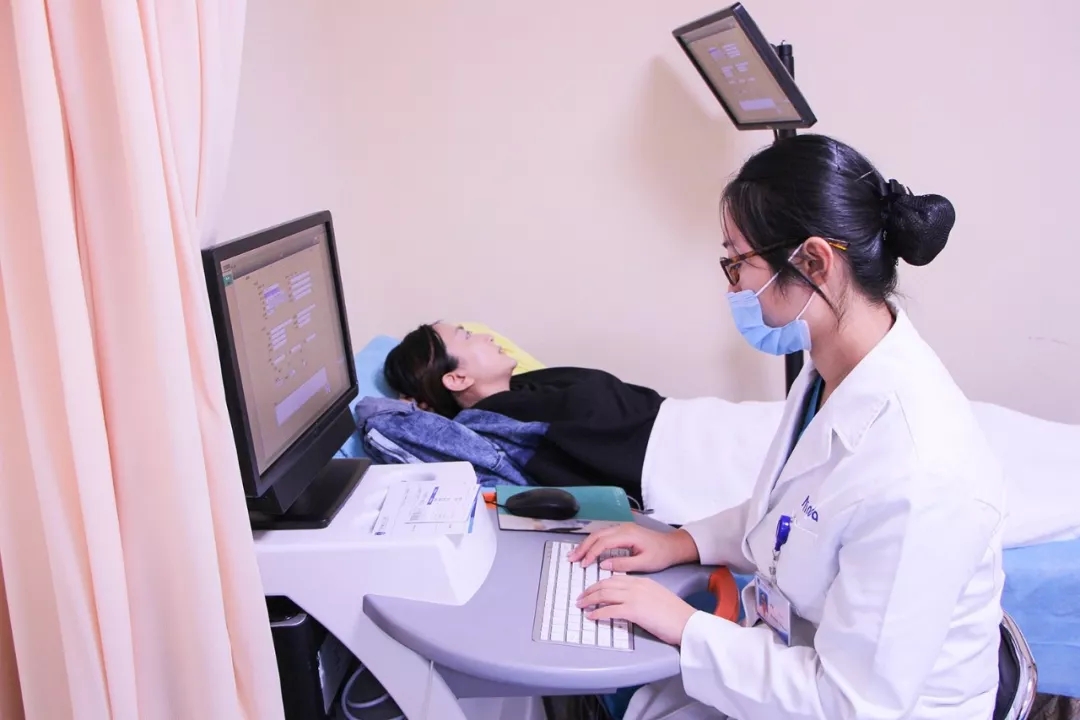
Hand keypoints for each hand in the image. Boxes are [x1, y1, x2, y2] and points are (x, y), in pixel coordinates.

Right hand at [567, 524, 698, 572]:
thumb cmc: (660, 555)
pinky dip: (592, 542)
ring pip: (598, 533)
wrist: (672, 546)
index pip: (603, 542)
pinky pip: (603, 535)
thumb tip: (603, 565)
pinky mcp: (622, 531)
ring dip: (585, 544)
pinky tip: (587, 550)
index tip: (583, 564)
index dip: (591, 553)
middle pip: (596, 535)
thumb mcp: (644, 563)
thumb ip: (623, 564)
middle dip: (583, 547)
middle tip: (571, 559)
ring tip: (575, 555)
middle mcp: (622, 528)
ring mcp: (622, 528)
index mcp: (628, 534)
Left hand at [577, 575, 697, 645]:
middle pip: (605, 584)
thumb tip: (627, 602)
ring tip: (581, 605)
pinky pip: (609, 610)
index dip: (599, 584)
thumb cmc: (675, 613)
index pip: (614, 579)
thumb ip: (641, 595)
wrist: (686, 621)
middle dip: (590, 590)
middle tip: (581, 597)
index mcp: (641, 581)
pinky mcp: (634, 611)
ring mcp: (634, 597)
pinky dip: (598, 613)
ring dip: (589, 600)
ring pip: (604, 594)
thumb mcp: (657, 596)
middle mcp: (636, 586)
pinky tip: (591, 616)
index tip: (591, 590)